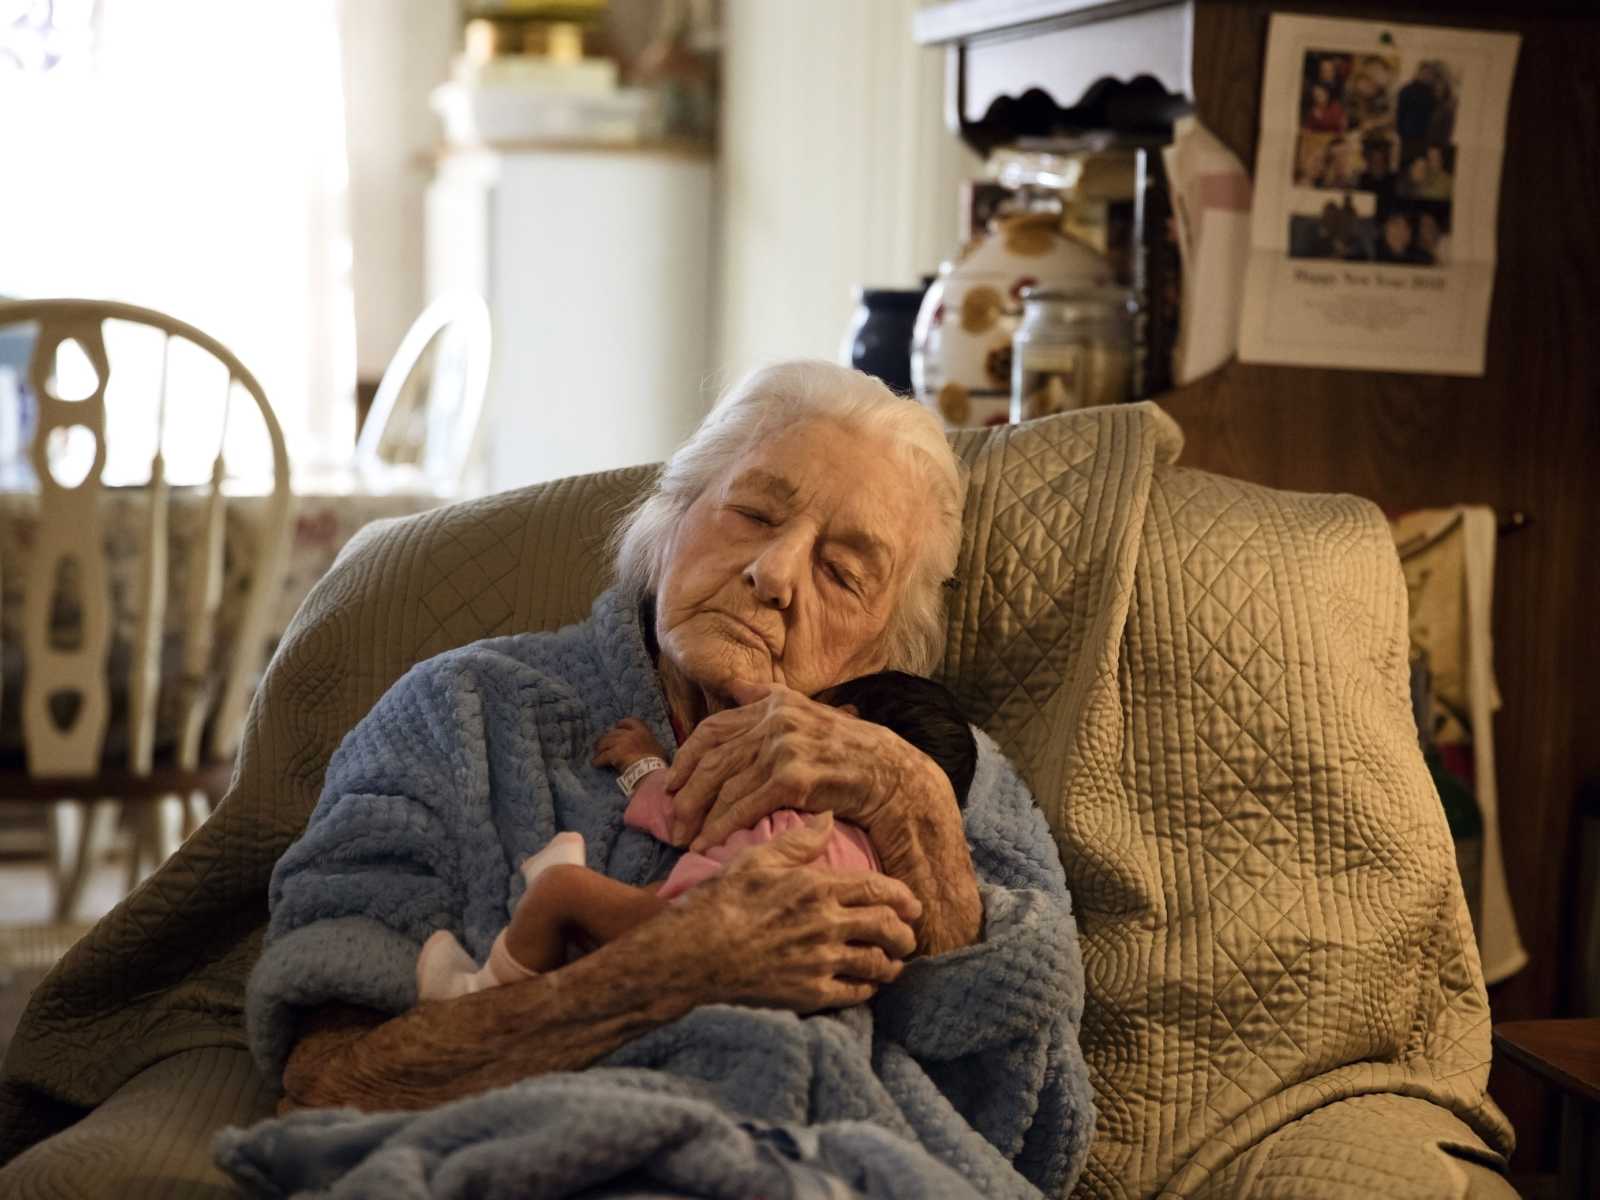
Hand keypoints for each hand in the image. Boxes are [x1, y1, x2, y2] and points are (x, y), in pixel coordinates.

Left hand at [592, 716, 666, 768]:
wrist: (650, 769)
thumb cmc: (657, 761)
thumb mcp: (657, 748)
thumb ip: (649, 743)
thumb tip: (648, 746)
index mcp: (642, 731)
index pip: (629, 721)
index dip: (621, 724)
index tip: (617, 727)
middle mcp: (630, 734)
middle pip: (613, 733)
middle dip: (607, 738)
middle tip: (602, 744)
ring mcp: (621, 743)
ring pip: (605, 742)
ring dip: (600, 748)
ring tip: (597, 753)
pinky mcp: (614, 753)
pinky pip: (603, 756)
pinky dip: (598, 760)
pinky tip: (595, 763)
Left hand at [664, 680, 907, 850]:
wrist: (895, 779)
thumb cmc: (853, 754)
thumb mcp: (812, 714)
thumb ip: (771, 700)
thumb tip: (736, 687)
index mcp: (776, 704)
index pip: (714, 728)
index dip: (686, 758)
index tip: (671, 785)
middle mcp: (778, 720)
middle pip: (713, 758)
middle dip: (686, 793)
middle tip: (671, 822)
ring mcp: (786, 746)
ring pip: (725, 785)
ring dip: (700, 816)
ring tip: (685, 840)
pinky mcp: (795, 776)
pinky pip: (746, 805)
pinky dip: (722, 827)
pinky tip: (710, 845)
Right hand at [669, 812, 920, 1010]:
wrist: (693, 953)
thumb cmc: (721, 902)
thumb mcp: (757, 859)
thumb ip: (798, 841)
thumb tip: (827, 816)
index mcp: (817, 887)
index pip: (876, 889)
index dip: (901, 897)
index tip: (912, 904)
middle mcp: (826, 924)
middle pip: (885, 928)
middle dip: (904, 933)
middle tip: (908, 936)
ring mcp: (820, 961)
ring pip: (875, 963)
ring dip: (891, 963)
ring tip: (893, 964)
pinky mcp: (809, 993)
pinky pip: (853, 993)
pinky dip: (867, 989)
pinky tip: (867, 986)